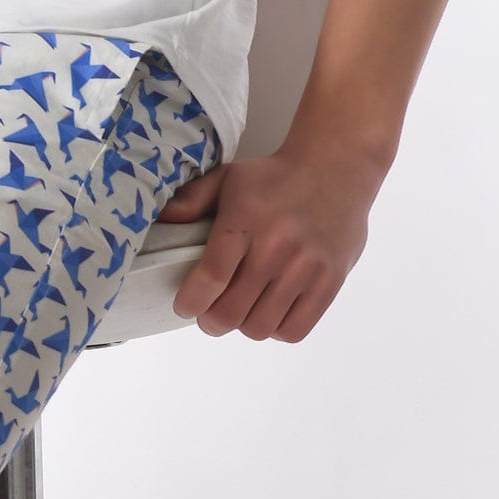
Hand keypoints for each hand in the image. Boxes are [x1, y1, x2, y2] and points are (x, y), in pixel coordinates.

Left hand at [155, 138, 379, 342]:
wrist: (335, 168)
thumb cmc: (275, 179)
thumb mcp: (229, 178)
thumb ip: (192, 200)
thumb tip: (162, 219)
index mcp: (246, 219)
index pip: (212, 277)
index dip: (190, 302)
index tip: (185, 305)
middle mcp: (278, 245)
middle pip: (231, 312)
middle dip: (211, 320)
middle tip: (209, 313)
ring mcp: (307, 266)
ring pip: (260, 327)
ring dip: (243, 326)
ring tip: (242, 310)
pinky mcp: (330, 281)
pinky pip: (294, 330)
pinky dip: (275, 330)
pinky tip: (270, 311)